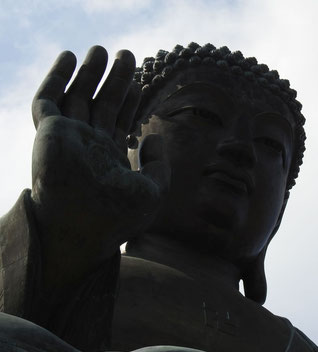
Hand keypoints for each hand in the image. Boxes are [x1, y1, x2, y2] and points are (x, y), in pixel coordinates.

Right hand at [30, 46, 168, 273]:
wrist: (85, 226)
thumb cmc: (119, 216)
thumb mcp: (153, 191)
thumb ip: (158, 165)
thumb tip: (152, 137)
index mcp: (109, 159)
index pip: (120, 123)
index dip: (130, 102)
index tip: (141, 84)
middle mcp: (87, 146)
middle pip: (102, 104)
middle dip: (115, 80)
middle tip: (128, 55)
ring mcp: (67, 138)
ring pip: (78, 96)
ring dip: (90, 72)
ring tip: (103, 49)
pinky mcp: (49, 131)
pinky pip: (48, 99)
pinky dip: (57, 77)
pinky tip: (69, 57)